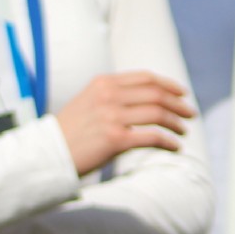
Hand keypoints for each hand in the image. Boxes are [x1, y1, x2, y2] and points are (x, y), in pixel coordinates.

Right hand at [56, 71, 196, 176]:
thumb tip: (147, 96)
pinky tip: (175, 146)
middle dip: (178, 104)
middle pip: (156, 94)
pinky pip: (152, 137)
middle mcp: (109, 96)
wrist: (44, 155)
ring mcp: (112, 117)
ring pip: (158, 114)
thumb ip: (112, 94)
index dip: (169, 85)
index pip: (146, 78)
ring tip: (184, 130)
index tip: (182, 93)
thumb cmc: (68, 132)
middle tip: (190, 113)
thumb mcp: (87, 101)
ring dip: (176, 123)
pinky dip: (168, 141)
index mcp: (103, 83)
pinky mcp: (115, 139)